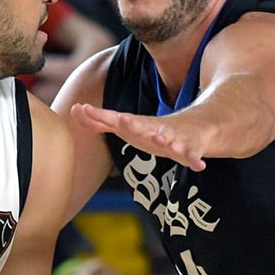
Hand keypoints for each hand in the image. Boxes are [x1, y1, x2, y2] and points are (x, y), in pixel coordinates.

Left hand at [71, 102, 210, 170]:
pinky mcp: (191, 148)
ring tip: (162, 141)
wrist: (194, 126)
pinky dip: (195, 159)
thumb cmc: (152, 130)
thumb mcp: (126, 126)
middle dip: (132, 124)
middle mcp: (153, 129)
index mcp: (137, 126)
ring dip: (166, 140)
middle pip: (142, 126)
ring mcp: (173, 137)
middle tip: (122, 120)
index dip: (101, 117)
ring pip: (169, 139)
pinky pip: (192, 155)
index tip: (85, 109)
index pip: (115, 120)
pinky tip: (199, 165)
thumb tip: (74, 109)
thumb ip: (100, 121)